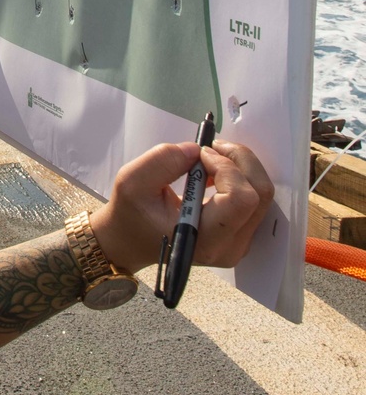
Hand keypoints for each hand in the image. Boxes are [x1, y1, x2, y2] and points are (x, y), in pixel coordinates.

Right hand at [91, 139, 273, 274]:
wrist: (132, 241)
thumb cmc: (130, 214)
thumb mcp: (132, 181)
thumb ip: (164, 160)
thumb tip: (199, 151)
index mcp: (203, 240)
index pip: (240, 199)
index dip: (227, 167)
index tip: (201, 155)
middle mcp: (229, 247)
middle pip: (260, 193)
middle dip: (240, 160)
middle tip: (212, 147)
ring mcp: (240, 243)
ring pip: (262, 194)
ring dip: (240, 167)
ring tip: (211, 160)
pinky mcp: (242, 235)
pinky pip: (256, 199)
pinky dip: (240, 177)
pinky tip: (215, 174)